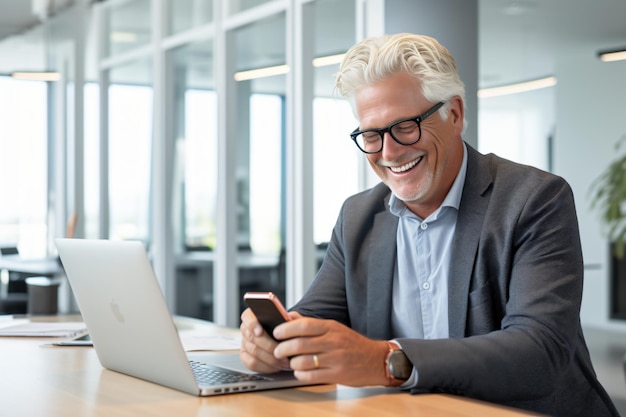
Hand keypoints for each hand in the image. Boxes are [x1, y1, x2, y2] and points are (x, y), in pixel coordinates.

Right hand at [239, 307, 291, 372]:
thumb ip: (290, 317)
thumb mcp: (291, 320)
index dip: (252, 324)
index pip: (247, 317)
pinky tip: (276, 366)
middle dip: (269, 346)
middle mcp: (246, 329)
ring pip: (254, 352)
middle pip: (252, 337)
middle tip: (283, 351)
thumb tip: (288, 319)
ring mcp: (244, 343)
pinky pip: (252, 363)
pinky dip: (266, 366)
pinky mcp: (245, 357)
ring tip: (284, 361)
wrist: (286, 340)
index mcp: (254, 315)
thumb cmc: (286, 329)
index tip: (260, 331)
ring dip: (271, 358)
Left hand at [272, 317, 389, 386]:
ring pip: (303, 361)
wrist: (376, 360)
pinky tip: (300, 372)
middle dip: (283, 348)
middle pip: (300, 344)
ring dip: (291, 363)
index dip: (285, 329)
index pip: (303, 325)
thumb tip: (289, 316)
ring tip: (290, 362)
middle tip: (277, 351)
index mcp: (330, 327)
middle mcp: (333, 341)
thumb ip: (311, 323)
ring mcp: (335, 359)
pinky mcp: (337, 375)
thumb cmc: (351, 343)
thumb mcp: (334, 328)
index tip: (276, 333)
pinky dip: (300, 374)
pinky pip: (311, 376)